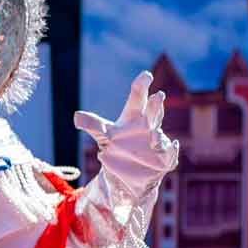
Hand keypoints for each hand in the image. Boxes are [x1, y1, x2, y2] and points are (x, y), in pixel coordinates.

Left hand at [73, 71, 178, 193]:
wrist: (124, 173)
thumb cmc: (116, 147)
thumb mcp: (102, 135)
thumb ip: (92, 125)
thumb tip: (76, 117)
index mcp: (134, 117)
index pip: (138, 98)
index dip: (142, 86)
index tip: (146, 74)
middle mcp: (148, 126)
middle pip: (153, 112)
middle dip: (156, 105)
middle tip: (158, 95)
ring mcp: (158, 142)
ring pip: (160, 135)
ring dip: (158, 135)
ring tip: (153, 136)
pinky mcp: (164, 158)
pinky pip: (170, 154)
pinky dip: (171, 150)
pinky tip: (172, 145)